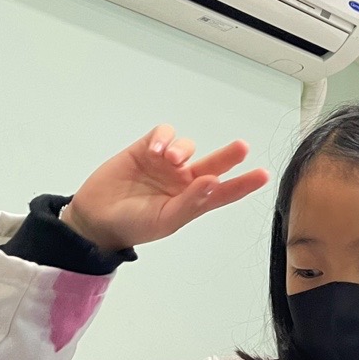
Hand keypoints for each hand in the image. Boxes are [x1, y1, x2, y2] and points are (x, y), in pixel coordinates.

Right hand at [61, 125, 269, 249]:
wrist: (95, 219)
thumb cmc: (133, 225)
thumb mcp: (166, 220)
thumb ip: (191, 202)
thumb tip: (214, 181)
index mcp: (193, 201)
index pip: (224, 191)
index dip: (243, 184)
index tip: (263, 175)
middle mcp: (183, 180)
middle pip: (213, 163)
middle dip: (228, 155)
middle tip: (242, 148)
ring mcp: (165, 164)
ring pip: (186, 146)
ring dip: (182, 149)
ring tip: (169, 160)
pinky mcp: (145, 149)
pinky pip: (164, 134)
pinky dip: (164, 137)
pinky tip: (156, 150)